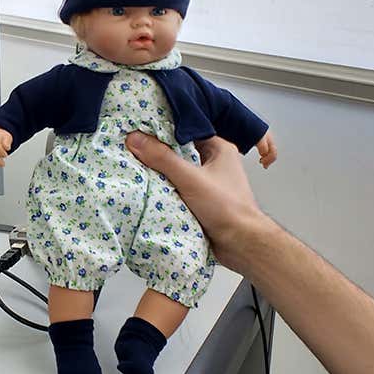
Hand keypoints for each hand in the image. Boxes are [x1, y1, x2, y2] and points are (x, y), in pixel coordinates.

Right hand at [125, 132, 276, 270]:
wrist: (241, 244)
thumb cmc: (225, 207)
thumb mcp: (190, 178)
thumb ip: (162, 158)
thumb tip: (135, 138)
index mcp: (219, 149)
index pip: (187, 130)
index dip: (164, 130)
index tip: (140, 128)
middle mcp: (215, 163)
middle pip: (181, 153)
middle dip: (160, 153)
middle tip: (133, 148)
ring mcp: (209, 184)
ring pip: (179, 173)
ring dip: (162, 175)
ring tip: (135, 166)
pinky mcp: (203, 202)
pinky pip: (180, 191)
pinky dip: (167, 191)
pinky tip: (148, 189)